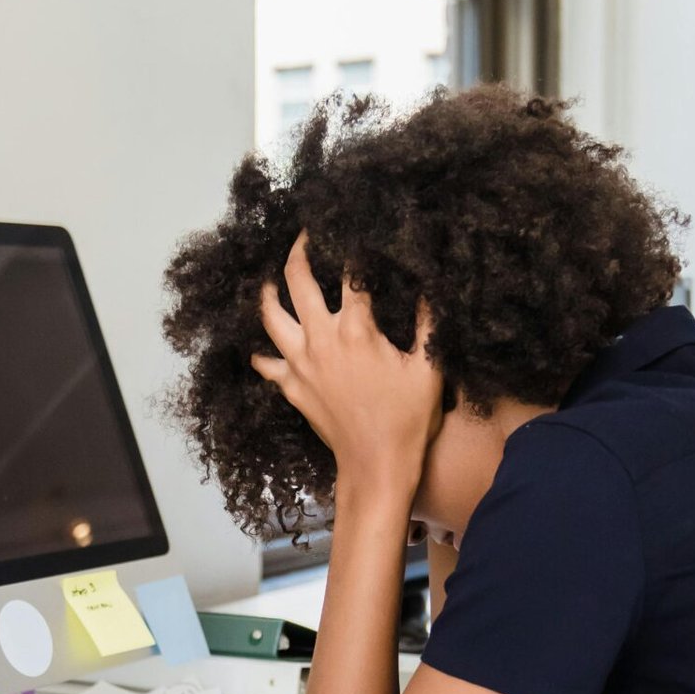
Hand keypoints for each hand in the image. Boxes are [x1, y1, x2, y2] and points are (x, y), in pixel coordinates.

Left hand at [252, 234, 440, 505]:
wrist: (375, 467)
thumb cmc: (407, 420)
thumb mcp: (430, 368)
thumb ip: (429, 323)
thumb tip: (431, 286)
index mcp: (356, 329)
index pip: (351, 273)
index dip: (352, 245)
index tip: (351, 226)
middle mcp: (320, 339)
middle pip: (298, 280)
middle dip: (298, 251)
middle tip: (303, 236)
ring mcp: (300, 364)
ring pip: (271, 316)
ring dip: (268, 292)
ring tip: (270, 278)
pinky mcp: (291, 388)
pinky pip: (267, 363)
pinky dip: (263, 352)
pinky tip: (264, 346)